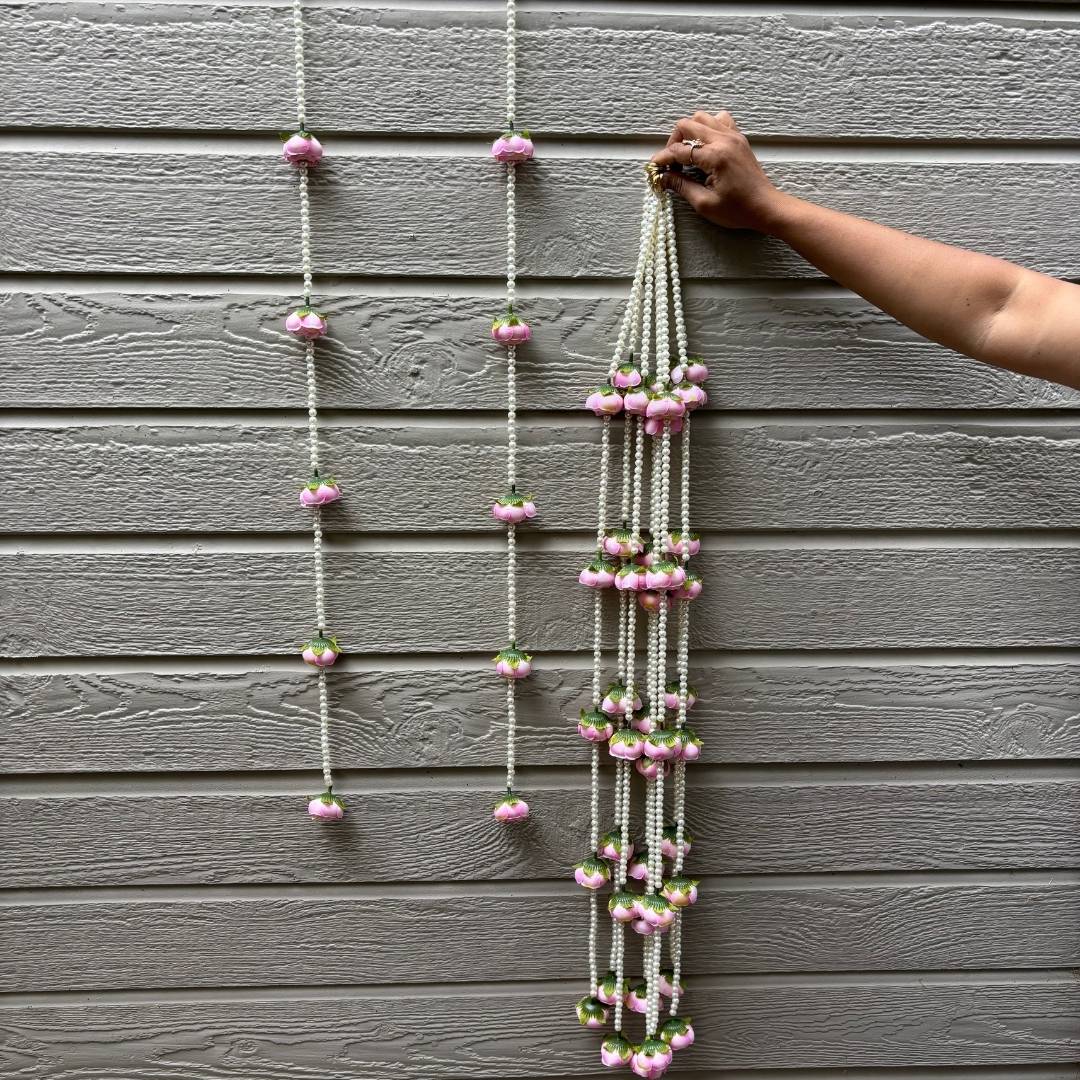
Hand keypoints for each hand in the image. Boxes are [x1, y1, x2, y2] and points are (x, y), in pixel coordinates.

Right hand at [651, 111, 785, 232]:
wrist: (766, 207)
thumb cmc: (739, 209)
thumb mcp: (704, 203)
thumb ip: (681, 187)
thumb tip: (663, 178)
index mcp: (716, 156)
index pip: (679, 150)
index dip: (662, 159)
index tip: (654, 169)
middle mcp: (724, 140)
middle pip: (688, 124)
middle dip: (673, 142)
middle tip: (670, 161)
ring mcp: (733, 136)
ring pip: (702, 117)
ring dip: (689, 131)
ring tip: (686, 152)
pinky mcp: (738, 139)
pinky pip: (719, 120)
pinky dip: (706, 128)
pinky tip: (703, 145)